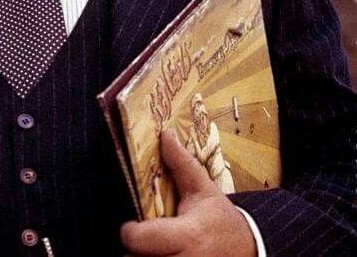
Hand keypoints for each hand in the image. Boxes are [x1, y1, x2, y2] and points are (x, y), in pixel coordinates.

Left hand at [120, 129, 255, 255]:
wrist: (250, 249)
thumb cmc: (220, 219)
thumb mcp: (203, 188)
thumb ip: (181, 163)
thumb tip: (166, 134)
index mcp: (187, 235)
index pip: (140, 240)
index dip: (130, 232)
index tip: (131, 225)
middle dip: (134, 249)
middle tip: (140, 237)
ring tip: (149, 247)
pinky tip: (158, 253)